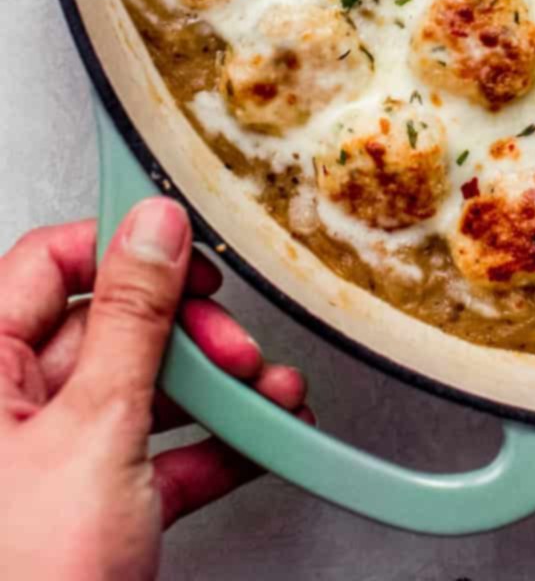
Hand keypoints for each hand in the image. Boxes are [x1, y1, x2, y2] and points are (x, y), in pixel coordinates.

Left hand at [0, 199, 309, 580]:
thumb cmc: (27, 578)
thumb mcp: (96, 426)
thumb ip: (132, 317)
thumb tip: (153, 226)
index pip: (50, 262)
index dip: (125, 249)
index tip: (191, 252)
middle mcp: (6, 408)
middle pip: (107, 327)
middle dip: (188, 335)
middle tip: (234, 348)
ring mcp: (47, 464)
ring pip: (138, 393)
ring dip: (214, 391)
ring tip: (271, 392)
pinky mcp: (85, 514)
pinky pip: (152, 456)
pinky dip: (209, 448)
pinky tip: (260, 441)